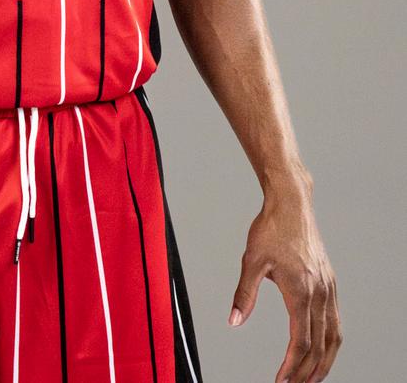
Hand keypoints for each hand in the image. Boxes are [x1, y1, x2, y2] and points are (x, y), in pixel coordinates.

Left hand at [229, 188, 341, 381]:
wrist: (292, 203)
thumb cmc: (271, 229)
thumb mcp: (252, 261)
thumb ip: (244, 294)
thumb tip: (233, 322)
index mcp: (301, 291)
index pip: (301, 340)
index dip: (292, 365)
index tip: (281, 380)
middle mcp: (320, 292)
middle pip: (320, 344)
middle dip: (308, 371)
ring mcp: (328, 287)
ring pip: (334, 335)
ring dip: (324, 361)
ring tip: (312, 378)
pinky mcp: (330, 282)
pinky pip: (336, 320)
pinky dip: (332, 341)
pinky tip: (323, 348)